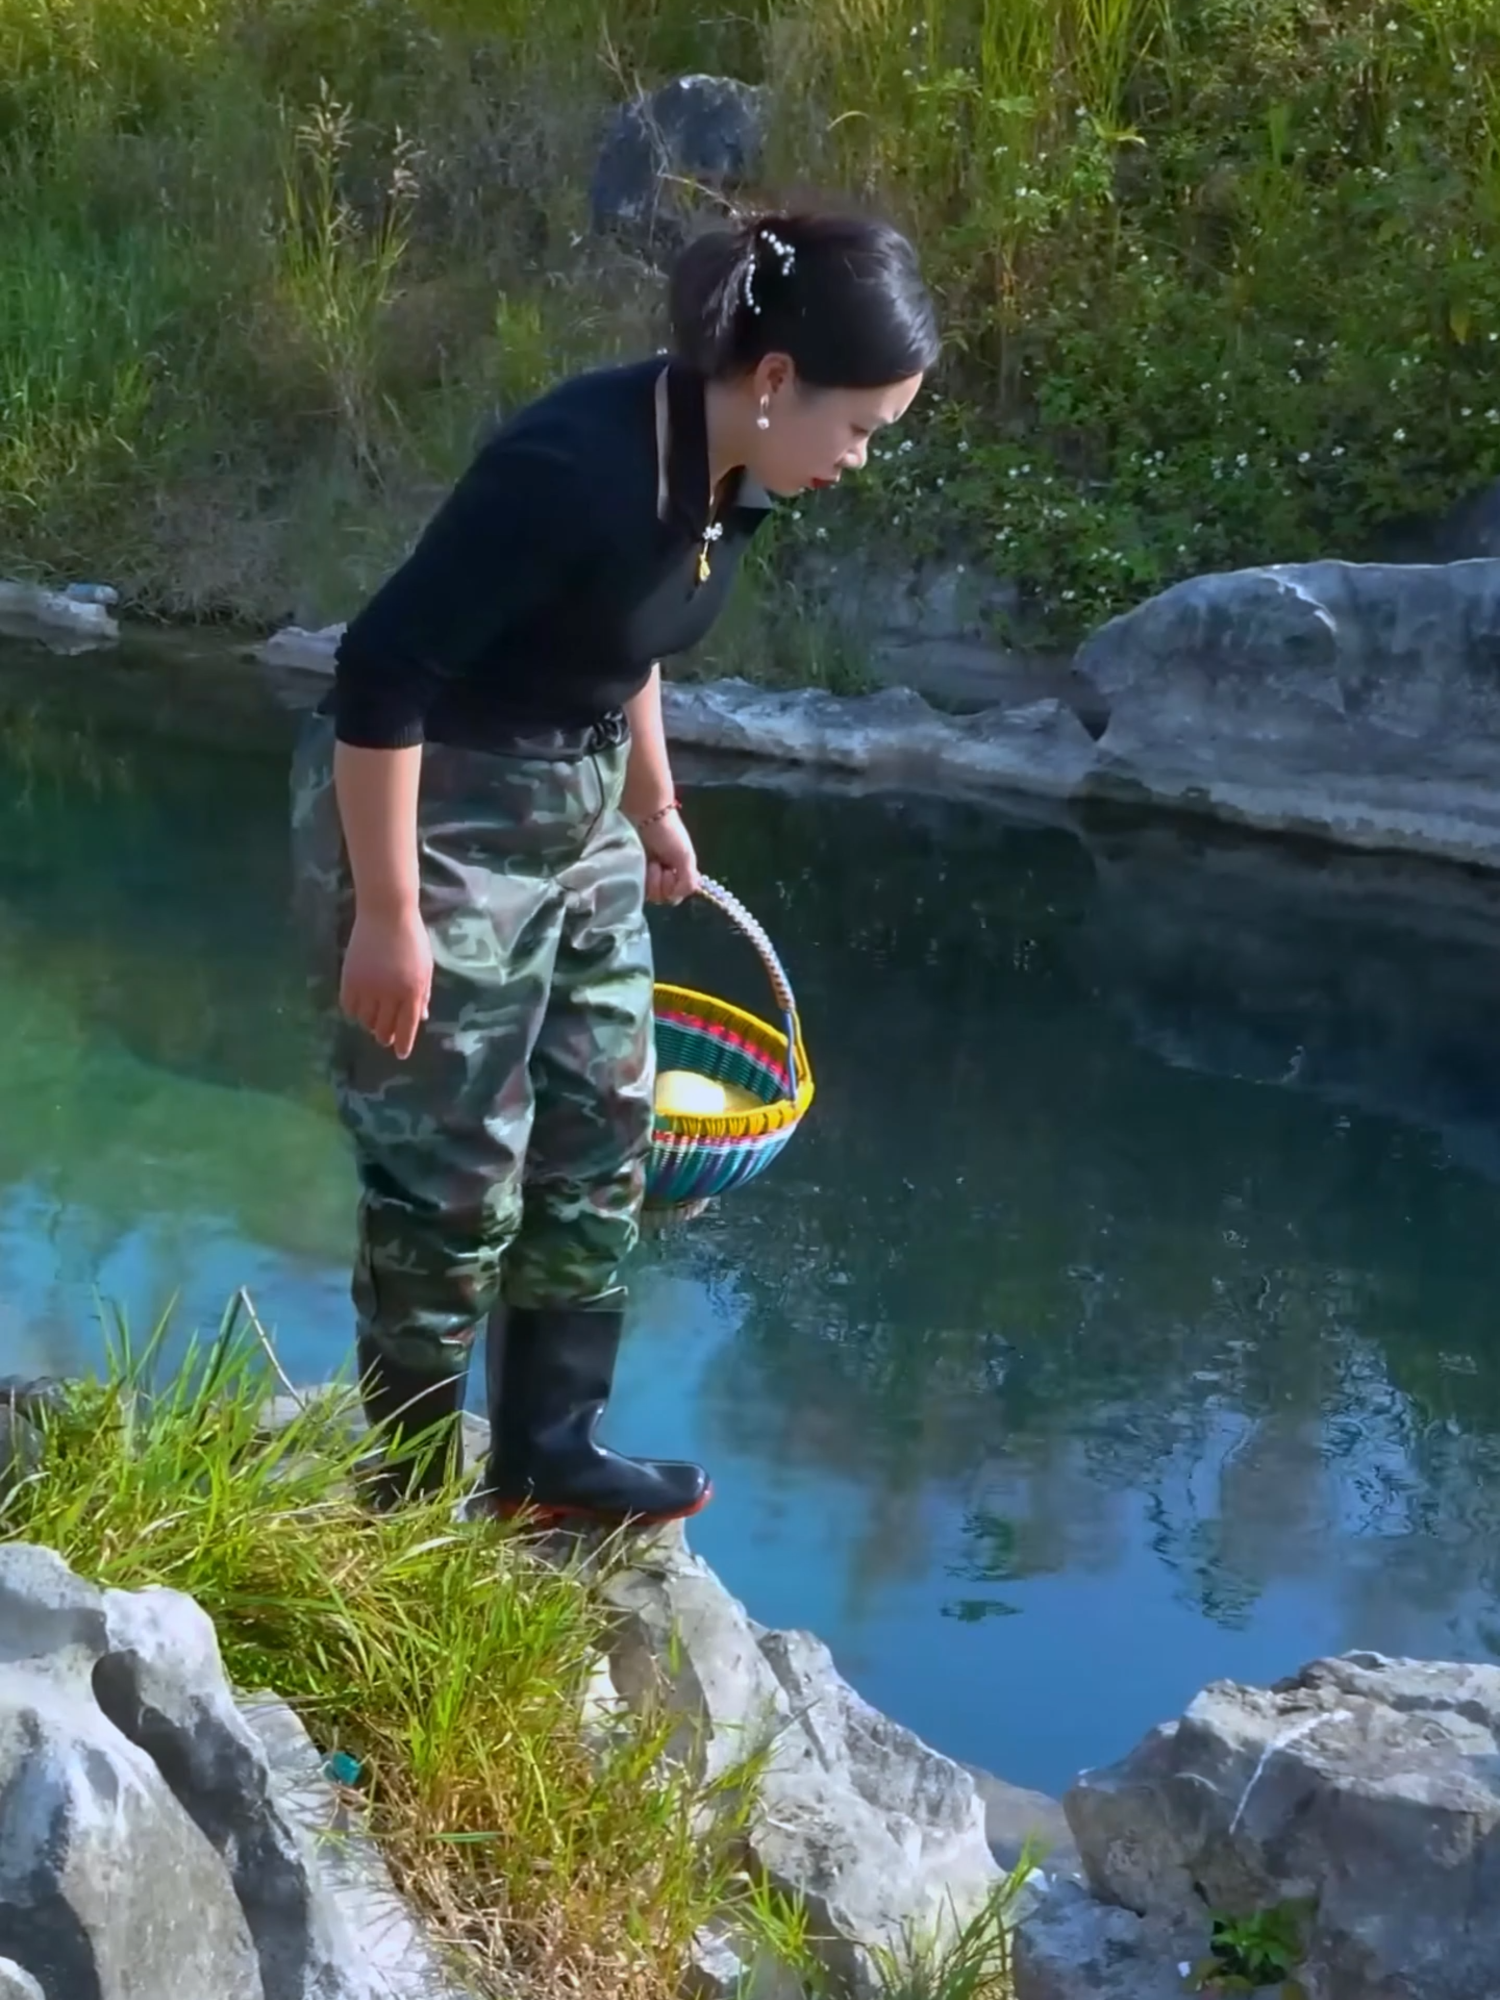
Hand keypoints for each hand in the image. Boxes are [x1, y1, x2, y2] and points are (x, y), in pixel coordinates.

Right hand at [339, 907, 432, 1058]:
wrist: (386, 913)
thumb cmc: (412, 939)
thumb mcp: (424, 968)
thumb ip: (422, 994)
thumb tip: (421, 1018)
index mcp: (412, 991)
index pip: (407, 1027)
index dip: (403, 1044)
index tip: (400, 1054)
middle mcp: (390, 994)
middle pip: (384, 1028)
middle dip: (385, 1035)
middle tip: (385, 1036)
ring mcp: (368, 987)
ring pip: (365, 1020)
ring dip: (369, 1023)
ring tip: (373, 1017)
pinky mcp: (349, 978)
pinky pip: (348, 1007)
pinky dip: (353, 1011)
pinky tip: (358, 1007)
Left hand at [639, 808, 700, 904]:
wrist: (645, 812)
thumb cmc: (668, 832)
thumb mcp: (686, 856)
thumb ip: (688, 881)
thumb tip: (675, 898)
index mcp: (677, 873)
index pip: (674, 896)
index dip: (672, 888)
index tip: (669, 871)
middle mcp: (660, 876)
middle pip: (659, 897)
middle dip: (659, 882)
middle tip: (657, 863)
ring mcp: (643, 873)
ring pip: (645, 893)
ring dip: (647, 878)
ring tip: (647, 860)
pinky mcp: (627, 868)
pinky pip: (631, 885)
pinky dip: (634, 876)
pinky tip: (636, 862)